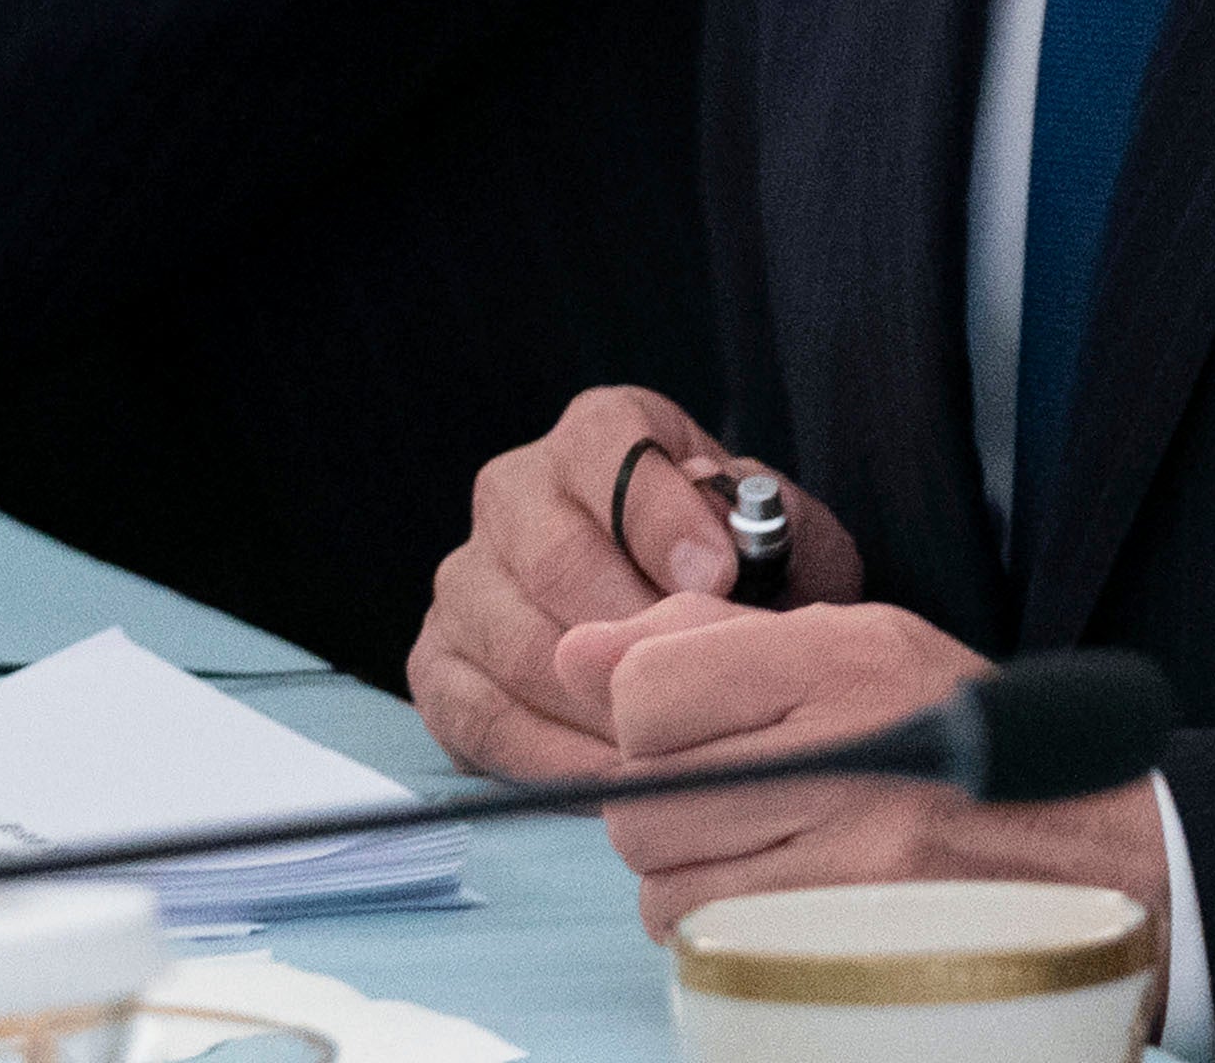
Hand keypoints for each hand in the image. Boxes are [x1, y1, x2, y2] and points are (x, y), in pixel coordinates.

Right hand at [408, 385, 858, 781]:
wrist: (684, 627)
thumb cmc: (738, 572)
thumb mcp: (777, 534)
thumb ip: (767, 527)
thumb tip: (727, 547)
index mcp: (600, 435)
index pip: (611, 454)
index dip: (664, 519)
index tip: (717, 580)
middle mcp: (514, 493)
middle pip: (556, 560)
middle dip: (633, 634)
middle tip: (695, 688)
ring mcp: (466, 582)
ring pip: (518, 648)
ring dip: (597, 708)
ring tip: (674, 747)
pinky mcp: (438, 666)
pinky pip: (483, 720)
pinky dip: (553, 760)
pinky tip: (618, 779)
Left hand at [564, 595, 1173, 959]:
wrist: (1087, 843)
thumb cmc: (963, 732)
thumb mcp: (854, 639)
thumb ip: (702, 637)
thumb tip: (574, 652)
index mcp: (843, 658)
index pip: (646, 689)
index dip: (641, 707)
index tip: (682, 713)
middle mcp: (846, 755)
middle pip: (637, 798)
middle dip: (656, 794)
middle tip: (724, 782)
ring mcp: (848, 859)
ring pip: (658, 879)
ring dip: (681, 863)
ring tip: (756, 833)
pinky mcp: (846, 935)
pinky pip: (704, 936)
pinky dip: (712, 916)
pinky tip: (772, 883)